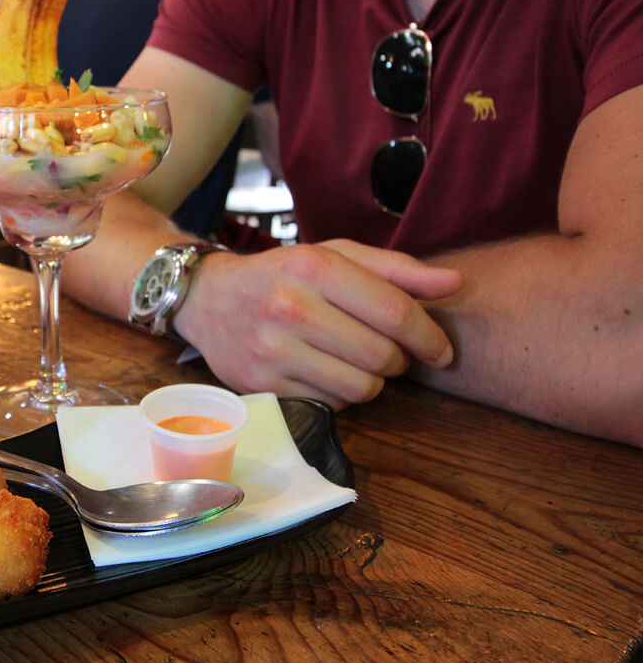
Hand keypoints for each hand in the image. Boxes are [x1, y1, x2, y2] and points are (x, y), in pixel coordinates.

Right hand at [174, 239, 462, 408]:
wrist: (208, 299)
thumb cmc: (283, 275)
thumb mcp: (335, 256)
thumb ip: (396, 270)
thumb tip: (455, 284)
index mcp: (314, 267)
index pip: (394, 312)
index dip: (429, 337)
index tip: (441, 351)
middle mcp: (290, 307)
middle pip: (381, 356)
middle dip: (397, 360)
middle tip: (387, 352)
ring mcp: (271, 349)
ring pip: (359, 388)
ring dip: (370, 381)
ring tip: (355, 363)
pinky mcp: (260, 384)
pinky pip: (328, 405)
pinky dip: (337, 395)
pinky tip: (324, 372)